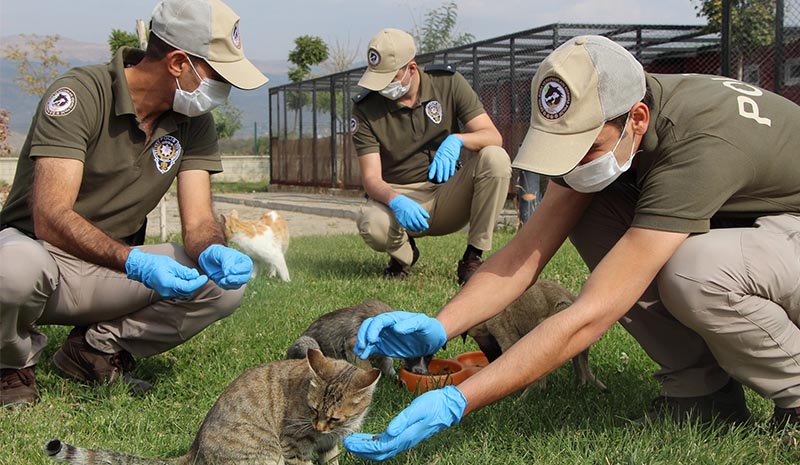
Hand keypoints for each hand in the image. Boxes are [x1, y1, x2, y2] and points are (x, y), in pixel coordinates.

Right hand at [125, 248, 207, 297]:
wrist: (141, 267)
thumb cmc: (155, 263)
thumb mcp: (172, 264)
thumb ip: (184, 272)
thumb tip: (195, 276)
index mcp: (168, 283)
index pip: (188, 287)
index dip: (198, 283)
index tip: (204, 278)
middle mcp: (166, 291)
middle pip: (187, 291)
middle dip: (196, 284)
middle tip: (201, 277)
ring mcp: (165, 293)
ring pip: (184, 293)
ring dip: (191, 286)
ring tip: (194, 276)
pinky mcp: (165, 293)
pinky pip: (179, 292)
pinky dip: (185, 286)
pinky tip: (186, 279)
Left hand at [197, 244, 253, 288]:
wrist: (208, 259)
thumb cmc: (217, 253)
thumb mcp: (221, 253)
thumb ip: (227, 261)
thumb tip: (229, 273)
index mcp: (244, 260)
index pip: (247, 267)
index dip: (240, 269)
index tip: (231, 270)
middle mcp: (243, 270)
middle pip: (245, 278)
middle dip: (237, 279)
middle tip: (228, 278)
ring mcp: (237, 278)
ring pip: (238, 284)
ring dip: (230, 283)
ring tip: (222, 280)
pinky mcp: (229, 284)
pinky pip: (229, 287)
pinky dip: (225, 285)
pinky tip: (221, 281)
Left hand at [344, 385, 466, 460]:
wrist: (449, 406)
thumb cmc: (434, 405)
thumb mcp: (417, 409)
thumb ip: (402, 421)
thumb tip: (388, 432)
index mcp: (405, 436)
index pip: (378, 447)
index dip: (362, 446)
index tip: (349, 442)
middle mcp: (404, 441)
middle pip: (378, 453)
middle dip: (361, 450)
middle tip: (347, 443)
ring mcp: (406, 439)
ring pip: (382, 449)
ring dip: (367, 447)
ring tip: (355, 441)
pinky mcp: (407, 435)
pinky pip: (388, 444)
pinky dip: (376, 442)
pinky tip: (370, 437)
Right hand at [354, 310, 445, 359]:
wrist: (432, 339)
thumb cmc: (429, 328)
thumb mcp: (423, 324)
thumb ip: (411, 324)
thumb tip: (396, 328)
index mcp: (394, 318)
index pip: (379, 320)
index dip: (373, 329)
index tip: (372, 339)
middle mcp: (386, 326)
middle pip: (369, 326)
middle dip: (363, 335)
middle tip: (362, 346)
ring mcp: (384, 336)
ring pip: (367, 337)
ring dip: (361, 343)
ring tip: (360, 353)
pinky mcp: (384, 346)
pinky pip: (371, 347)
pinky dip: (365, 351)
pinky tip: (362, 356)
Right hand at [388, 195, 429, 231]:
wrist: (399, 203)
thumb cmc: (410, 204)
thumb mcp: (417, 206)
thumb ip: (423, 212)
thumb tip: (428, 217)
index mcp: (415, 211)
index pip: (421, 219)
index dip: (424, 224)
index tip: (427, 227)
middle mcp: (410, 215)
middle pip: (416, 224)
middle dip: (420, 227)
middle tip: (423, 229)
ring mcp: (405, 218)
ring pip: (411, 226)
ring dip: (416, 229)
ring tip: (419, 230)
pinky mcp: (401, 221)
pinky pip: (407, 226)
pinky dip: (411, 229)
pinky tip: (413, 229)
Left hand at [428, 134, 462, 182]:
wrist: (453, 141)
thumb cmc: (444, 149)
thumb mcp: (439, 154)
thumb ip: (435, 162)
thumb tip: (430, 168)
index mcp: (437, 157)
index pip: (434, 165)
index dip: (432, 171)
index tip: (430, 177)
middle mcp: (441, 157)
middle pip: (440, 167)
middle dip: (439, 174)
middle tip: (439, 180)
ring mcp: (447, 157)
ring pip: (446, 166)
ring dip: (445, 173)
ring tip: (445, 179)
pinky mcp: (453, 157)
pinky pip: (452, 164)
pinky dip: (451, 169)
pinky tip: (451, 174)